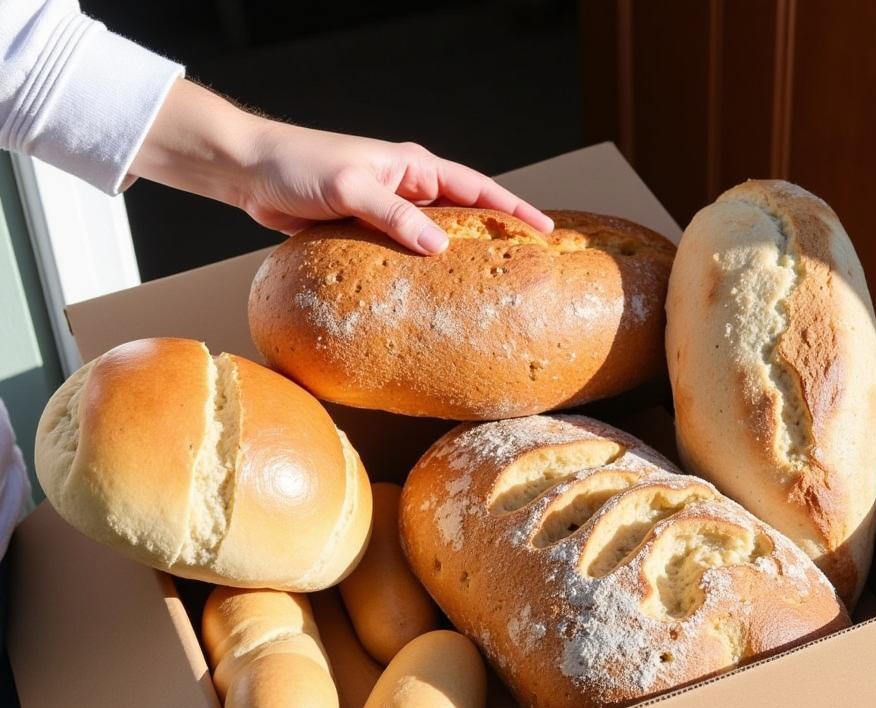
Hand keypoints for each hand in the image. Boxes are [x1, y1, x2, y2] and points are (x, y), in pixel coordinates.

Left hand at [131, 80, 552, 253]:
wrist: (251, 171)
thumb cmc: (299, 166)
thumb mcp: (351, 188)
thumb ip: (395, 217)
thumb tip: (439, 246)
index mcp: (412, 166)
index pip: (477, 187)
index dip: (512, 208)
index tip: (544, 230)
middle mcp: (406, 186)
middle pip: (463, 213)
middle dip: (495, 235)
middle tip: (525, 265)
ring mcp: (387, 209)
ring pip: (434, 236)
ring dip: (457, 257)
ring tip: (484, 288)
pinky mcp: (366, 229)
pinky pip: (403, 251)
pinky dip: (420, 269)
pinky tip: (428, 294)